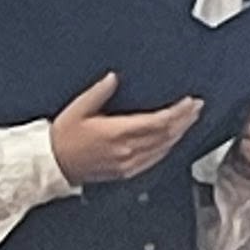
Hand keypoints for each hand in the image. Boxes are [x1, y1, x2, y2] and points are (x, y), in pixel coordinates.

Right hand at [50, 72, 203, 185]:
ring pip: (164, 148)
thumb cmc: (62, 138)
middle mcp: (126, 151)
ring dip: (180, 133)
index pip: (157, 122)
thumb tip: (113, 77)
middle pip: (166, 135)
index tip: (190, 102)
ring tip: (190, 119)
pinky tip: (173, 139)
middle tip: (197, 107)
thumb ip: (98, 92)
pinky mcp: (126, 172)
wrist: (51, 164)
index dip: (177, 112)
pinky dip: (169, 147)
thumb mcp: (77, 109)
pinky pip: (155, 160)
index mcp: (116, 133)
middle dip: (185, 120)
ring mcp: (128, 164)